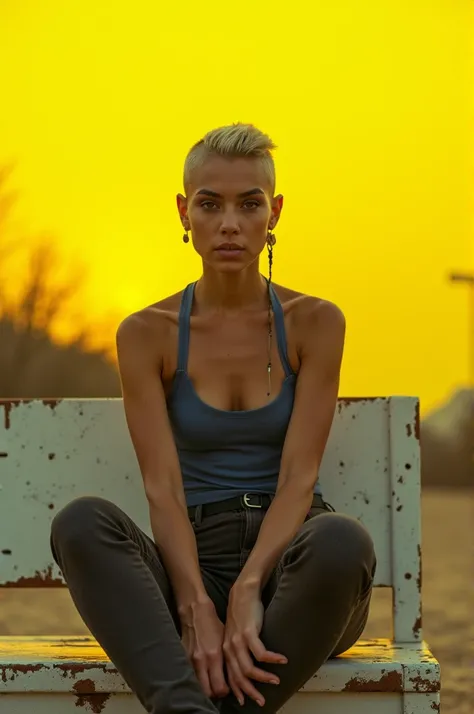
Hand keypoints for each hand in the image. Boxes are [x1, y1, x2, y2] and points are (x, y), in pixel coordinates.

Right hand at [180, 597, 229, 699]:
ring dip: (206, 688)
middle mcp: (201, 660)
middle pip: (208, 691)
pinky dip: (197, 679)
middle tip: (221, 689)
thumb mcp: (224, 640)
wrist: (195, 611)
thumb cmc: (213, 623)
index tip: (229, 689)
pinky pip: (191, 675)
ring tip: (212, 684)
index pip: (219, 686)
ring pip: (198, 686)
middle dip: (215, 694)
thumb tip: (233, 674)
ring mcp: (190, 660)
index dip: (225, 692)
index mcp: (214, 655)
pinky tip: (202, 676)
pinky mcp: (183, 657)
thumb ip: (226, 659)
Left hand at [224, 582, 286, 706]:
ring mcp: (238, 641)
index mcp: (226, 650)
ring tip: (276, 681)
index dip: (239, 690)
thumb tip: (246, 664)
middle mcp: (229, 648)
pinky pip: (261, 654)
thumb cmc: (242, 612)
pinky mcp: (249, 633)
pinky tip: (282, 660)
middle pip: (240, 677)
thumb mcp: (234, 633)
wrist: (243, 591)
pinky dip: (272, 660)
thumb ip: (237, 649)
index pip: (231, 676)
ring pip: (249, 669)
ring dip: (264, 677)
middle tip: (262, 701)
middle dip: (251, 691)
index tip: (246, 701)